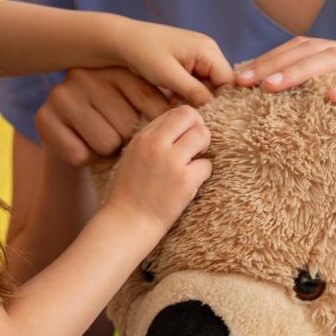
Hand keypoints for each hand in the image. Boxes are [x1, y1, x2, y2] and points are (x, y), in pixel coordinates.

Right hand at [36, 67, 167, 166]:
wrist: (75, 145)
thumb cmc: (117, 127)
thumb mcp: (142, 108)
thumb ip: (167, 101)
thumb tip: (204, 103)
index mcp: (117, 67)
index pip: (152, 102)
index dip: (158, 129)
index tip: (155, 137)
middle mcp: (87, 75)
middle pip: (129, 126)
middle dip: (129, 142)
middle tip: (119, 137)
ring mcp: (62, 94)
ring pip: (107, 143)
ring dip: (109, 153)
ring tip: (102, 142)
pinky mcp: (44, 117)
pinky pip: (80, 154)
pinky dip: (85, 160)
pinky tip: (82, 148)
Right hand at [100, 105, 211, 233]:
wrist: (128, 223)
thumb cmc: (131, 193)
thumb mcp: (134, 156)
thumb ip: (153, 139)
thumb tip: (180, 126)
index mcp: (143, 137)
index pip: (175, 112)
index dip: (186, 124)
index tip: (185, 139)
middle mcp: (155, 144)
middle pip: (190, 115)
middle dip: (199, 128)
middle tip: (196, 147)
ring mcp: (171, 161)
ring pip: (203, 135)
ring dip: (203, 149)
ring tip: (193, 164)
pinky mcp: (185, 181)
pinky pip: (207, 165)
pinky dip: (202, 175)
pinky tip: (189, 184)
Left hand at [111, 18, 252, 105]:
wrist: (121, 40)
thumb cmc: (144, 54)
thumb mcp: (169, 75)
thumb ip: (194, 91)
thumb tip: (215, 108)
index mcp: (208, 50)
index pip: (228, 81)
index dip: (221, 101)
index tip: (207, 117)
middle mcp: (207, 50)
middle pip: (219, 83)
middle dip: (207, 100)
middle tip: (192, 115)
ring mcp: (197, 55)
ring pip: (207, 84)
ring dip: (195, 97)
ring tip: (179, 106)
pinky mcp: (186, 61)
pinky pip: (195, 81)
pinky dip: (186, 92)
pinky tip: (172, 100)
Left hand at [242, 37, 335, 161]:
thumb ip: (324, 96)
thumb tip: (274, 101)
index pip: (305, 46)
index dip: (271, 58)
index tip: (239, 78)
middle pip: (316, 48)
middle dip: (276, 64)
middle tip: (245, 83)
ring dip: (302, 73)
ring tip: (274, 88)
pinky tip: (332, 100)